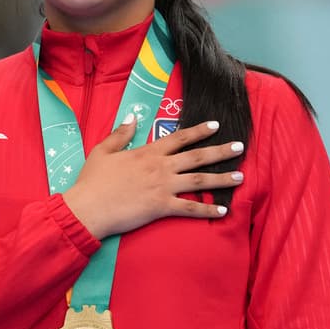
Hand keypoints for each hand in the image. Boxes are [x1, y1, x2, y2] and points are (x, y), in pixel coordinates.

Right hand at [62, 115, 244, 239]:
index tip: (215, 125)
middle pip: (197, 157)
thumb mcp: (103, 151)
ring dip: (222, 179)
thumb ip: (120, 134)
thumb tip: (132, 117)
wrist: (89, 207)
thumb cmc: (93, 180)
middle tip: (240, 147)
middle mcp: (161, 167)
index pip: (179, 138)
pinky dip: (208, 210)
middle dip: (221, 151)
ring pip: (199, 181)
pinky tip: (223, 211)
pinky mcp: (162, 207)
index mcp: (148, 152)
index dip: (199, 131)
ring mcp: (163, 187)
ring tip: (240, 177)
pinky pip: (190, 209)